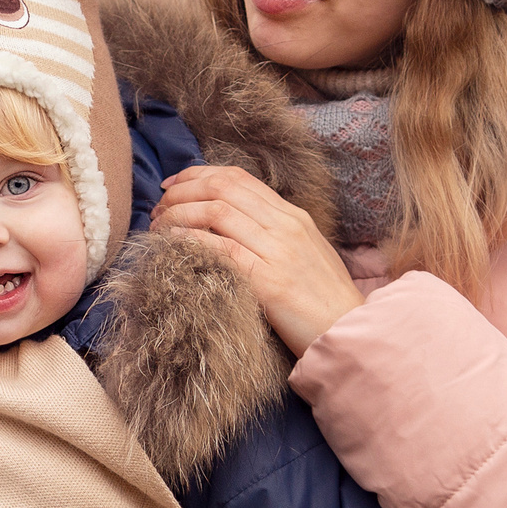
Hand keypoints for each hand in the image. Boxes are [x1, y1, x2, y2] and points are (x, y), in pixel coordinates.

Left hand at [151, 165, 363, 356]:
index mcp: (293, 216)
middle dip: (180, 192)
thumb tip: (225, 222)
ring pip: (217, 212)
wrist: (348, 332)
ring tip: (158, 228)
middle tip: (158, 208)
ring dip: (178, 215)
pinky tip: (171, 244)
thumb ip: (269, 233)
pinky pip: (222, 249)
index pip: (237, 178)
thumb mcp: (302, 253)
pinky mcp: (270, 282)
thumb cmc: (321, 300)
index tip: (171, 186)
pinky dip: (190, 240)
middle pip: (221, 188)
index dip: (196, 175)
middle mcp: (286, 225)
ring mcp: (279, 251)